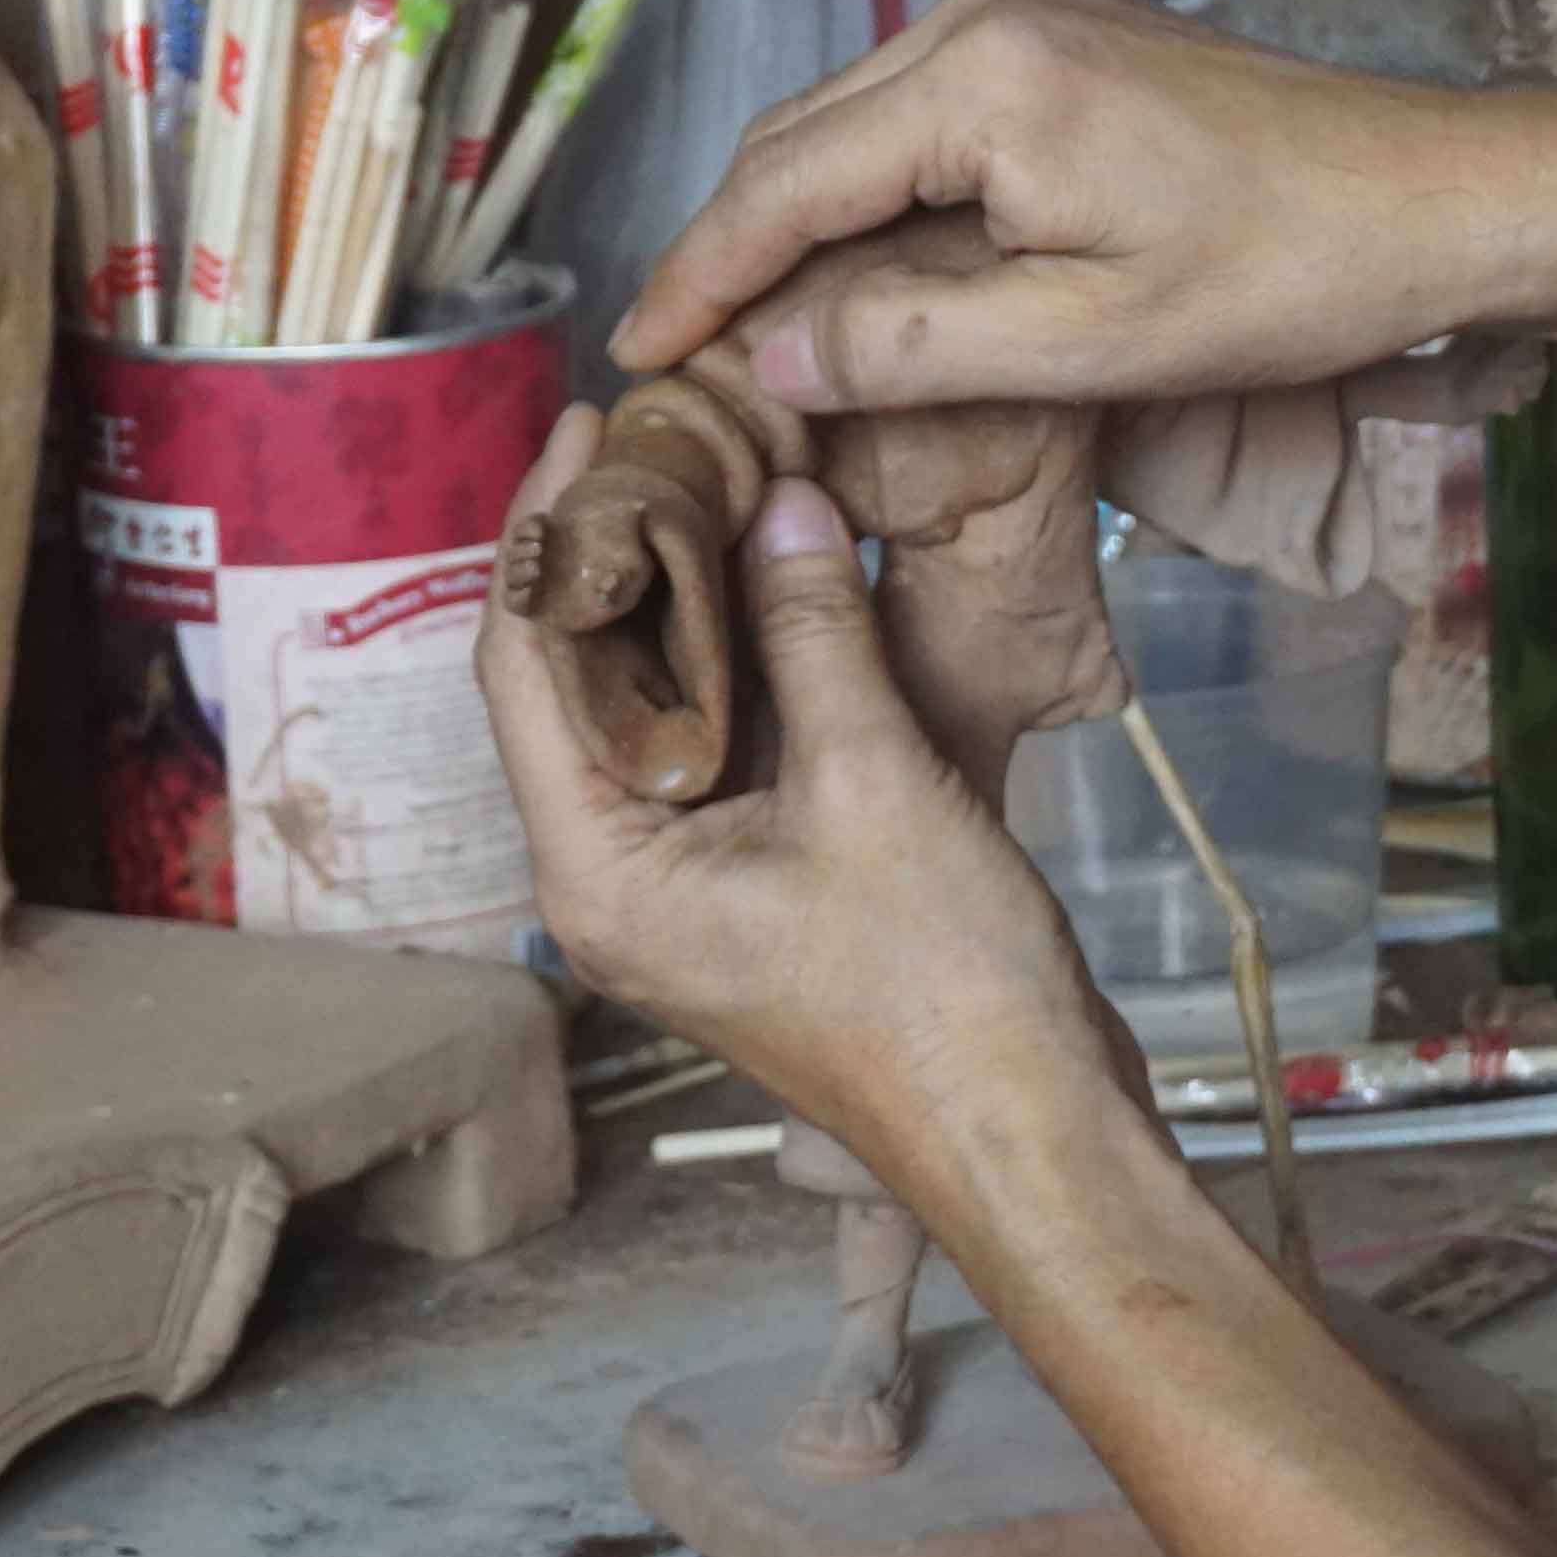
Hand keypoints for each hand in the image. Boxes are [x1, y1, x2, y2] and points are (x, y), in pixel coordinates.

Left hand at [478, 408, 1142, 1215]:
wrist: (1034, 1129)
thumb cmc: (946, 997)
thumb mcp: (877, 785)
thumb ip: (815, 633)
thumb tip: (776, 500)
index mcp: (598, 871)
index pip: (523, 666)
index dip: (546, 533)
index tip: (585, 426)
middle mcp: (614, 881)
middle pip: (576, 683)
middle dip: (616, 556)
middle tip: (667, 435)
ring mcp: (685, 888)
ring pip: (653, 711)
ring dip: (685, 602)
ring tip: (723, 480)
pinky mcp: (753, 886)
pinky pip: (722, 749)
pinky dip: (746, 663)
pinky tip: (787, 583)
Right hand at [609, 0, 1556, 417]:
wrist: (1438, 199)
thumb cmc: (1294, 274)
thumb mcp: (1095, 340)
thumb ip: (917, 343)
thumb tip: (770, 356)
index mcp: (985, 77)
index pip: (785, 181)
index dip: (701, 275)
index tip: (637, 357)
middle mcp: (986, 10)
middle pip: (802, 137)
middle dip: (734, 247)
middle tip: (679, 359)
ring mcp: (1025, 8)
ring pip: (853, 120)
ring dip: (799, 220)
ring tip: (750, 329)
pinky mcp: (1060, 31)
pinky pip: (919, 110)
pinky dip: (872, 189)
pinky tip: (860, 272)